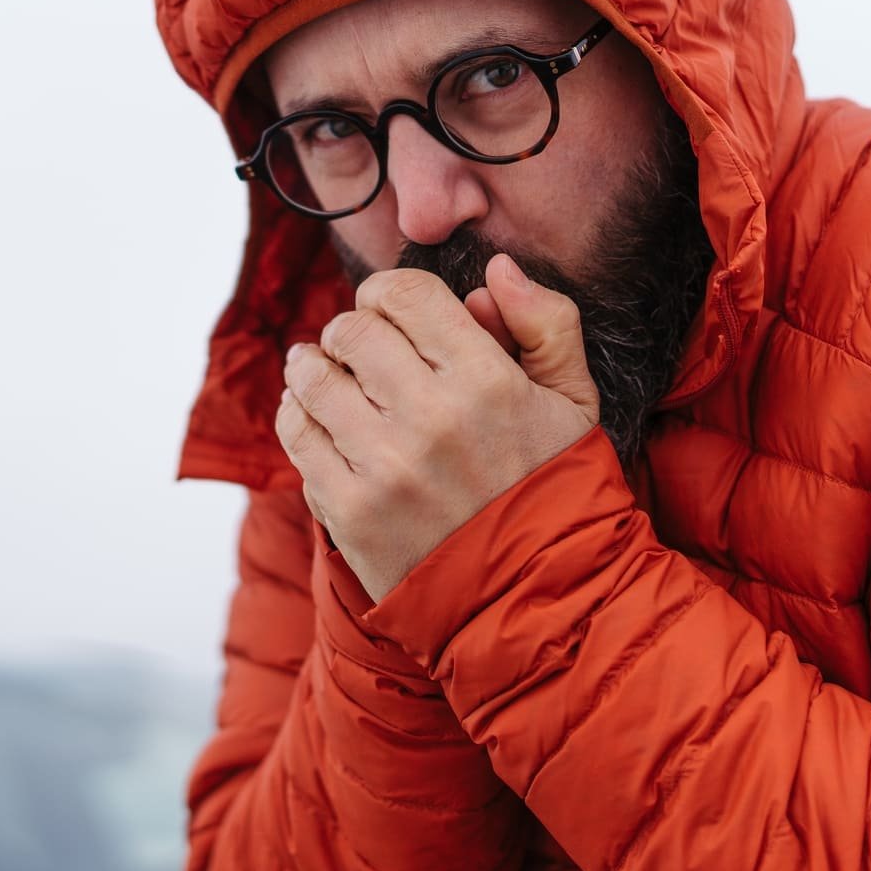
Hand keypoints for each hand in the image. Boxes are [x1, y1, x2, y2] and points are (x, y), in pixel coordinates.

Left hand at [276, 253, 603, 600]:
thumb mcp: (573, 403)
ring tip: (326, 374)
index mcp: (487, 379)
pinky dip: (298, 415)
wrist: (531, 598)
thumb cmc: (551, 490)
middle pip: (351, 330)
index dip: (387, 294)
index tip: (389, 313)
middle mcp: (430, 417)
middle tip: (360, 351)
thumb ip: (545, 324)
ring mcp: (384, 466)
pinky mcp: (348, 510)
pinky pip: (296, 433)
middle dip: (352, 332)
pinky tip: (317, 418)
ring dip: (314, 368)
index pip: (402, 294)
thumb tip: (497, 271)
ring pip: (313, 377)